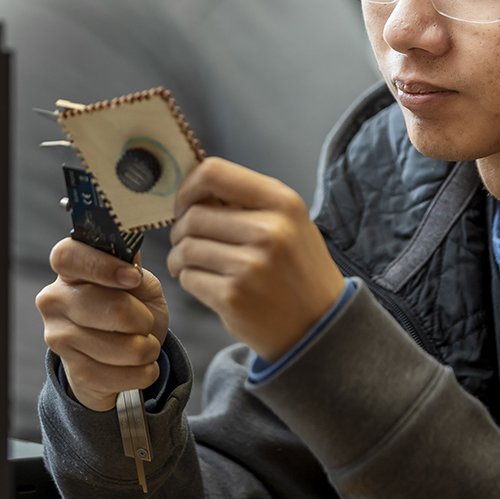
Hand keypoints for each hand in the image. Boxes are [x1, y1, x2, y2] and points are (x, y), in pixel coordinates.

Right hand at [36, 239, 168, 411]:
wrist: (120, 359)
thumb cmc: (129, 311)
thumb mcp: (138, 284)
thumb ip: (134, 267)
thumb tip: (131, 253)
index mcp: (68, 271)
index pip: (69, 257)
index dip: (103, 266)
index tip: (133, 278)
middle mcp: (55, 302)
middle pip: (115, 309)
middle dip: (145, 320)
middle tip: (145, 322)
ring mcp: (61, 339)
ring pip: (128, 348)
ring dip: (148, 348)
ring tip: (142, 345)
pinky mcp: (76, 373)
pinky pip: (130, 376)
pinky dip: (145, 372)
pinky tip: (134, 365)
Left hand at [167, 158, 344, 362]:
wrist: (320, 325)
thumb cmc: (299, 270)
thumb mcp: (290, 222)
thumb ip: (247, 201)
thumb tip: (194, 189)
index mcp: (282, 202)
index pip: (214, 172)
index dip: (188, 187)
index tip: (186, 204)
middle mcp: (269, 230)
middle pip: (193, 215)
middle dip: (181, 228)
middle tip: (188, 240)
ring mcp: (250, 266)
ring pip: (185, 247)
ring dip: (180, 256)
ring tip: (191, 263)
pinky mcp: (233, 297)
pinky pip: (188, 277)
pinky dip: (188, 278)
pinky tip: (205, 282)